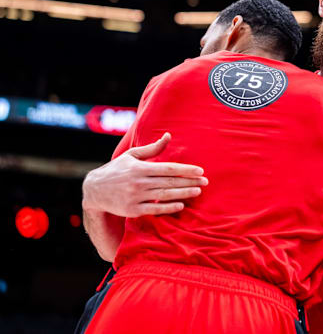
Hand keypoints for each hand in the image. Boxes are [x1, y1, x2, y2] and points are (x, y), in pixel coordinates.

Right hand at [82, 133, 207, 216]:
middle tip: (206, 182)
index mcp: (140, 168)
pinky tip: (181, 204)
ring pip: (165, 195)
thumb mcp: (132, 155)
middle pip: (170, 182)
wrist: (94, 190)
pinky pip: (154, 209)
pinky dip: (168, 207)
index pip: (168, 168)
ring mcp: (135, 197)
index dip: (185, 170)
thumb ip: (152, 149)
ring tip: (198, 191)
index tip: (200, 171)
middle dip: (189, 181)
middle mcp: (138, 182)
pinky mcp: (132, 210)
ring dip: (183, 193)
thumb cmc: (117, 170)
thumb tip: (168, 135)